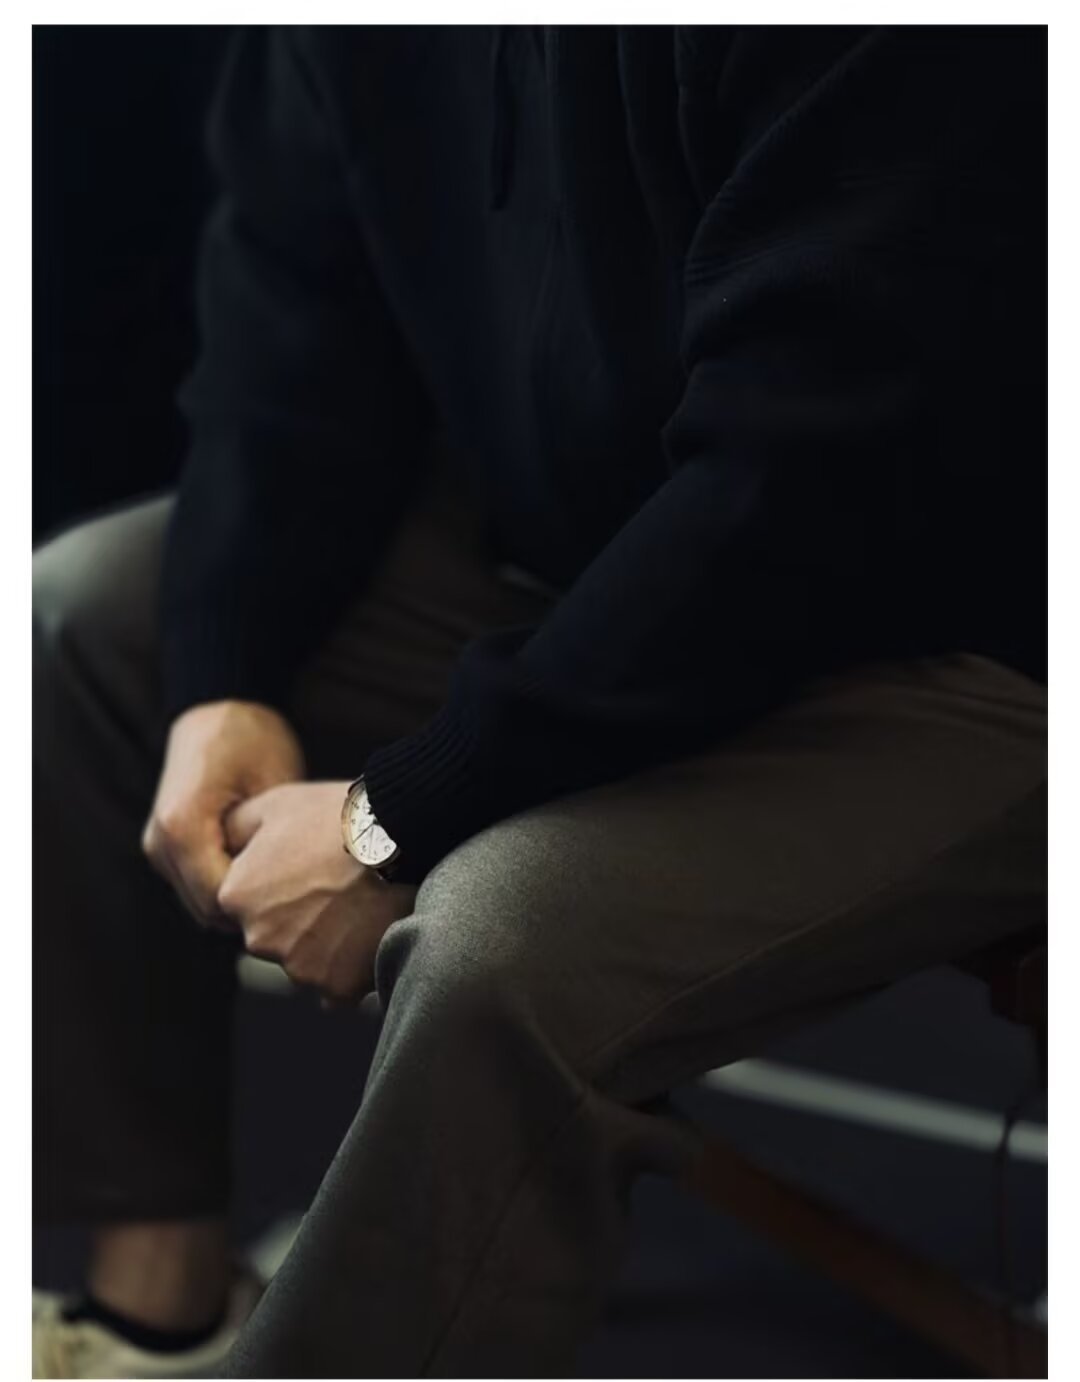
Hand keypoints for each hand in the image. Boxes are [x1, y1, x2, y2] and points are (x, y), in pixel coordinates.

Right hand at [142, 700, 304, 926]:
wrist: (218, 706)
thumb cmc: (252, 737)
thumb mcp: (273, 786)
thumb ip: (272, 841)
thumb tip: (294, 889)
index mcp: (182, 824)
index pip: (221, 897)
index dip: (263, 907)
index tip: (304, 905)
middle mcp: (160, 841)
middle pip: (207, 908)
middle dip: (253, 912)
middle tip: (302, 908)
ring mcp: (158, 846)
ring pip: (201, 903)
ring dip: (239, 904)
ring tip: (287, 895)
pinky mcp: (166, 846)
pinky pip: (197, 885)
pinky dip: (228, 889)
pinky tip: (267, 878)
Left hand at [219, 781, 417, 1003]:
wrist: (403, 844)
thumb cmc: (340, 819)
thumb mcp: (275, 804)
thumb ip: (235, 828)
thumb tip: (222, 842)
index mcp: (236, 895)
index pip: (243, 901)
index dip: (276, 882)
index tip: (305, 868)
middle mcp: (258, 939)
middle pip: (272, 934)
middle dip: (297, 917)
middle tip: (333, 885)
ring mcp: (298, 968)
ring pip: (305, 961)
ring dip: (325, 943)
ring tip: (357, 905)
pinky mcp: (336, 988)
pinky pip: (337, 984)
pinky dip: (350, 967)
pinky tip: (368, 932)